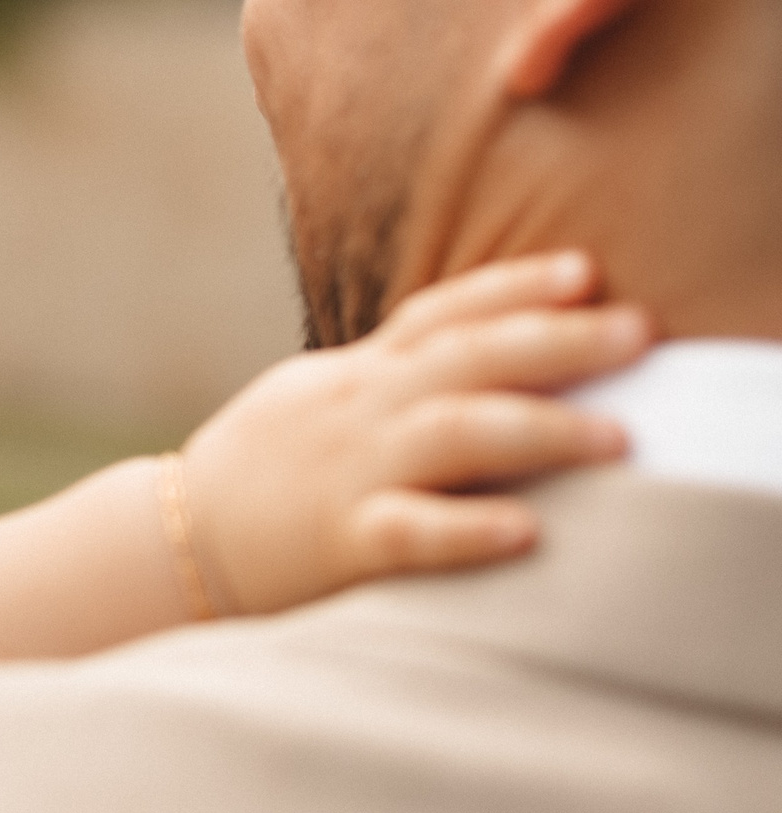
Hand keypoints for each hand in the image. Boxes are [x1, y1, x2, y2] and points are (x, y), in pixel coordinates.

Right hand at [178, 251, 646, 615]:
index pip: (440, 314)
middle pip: (466, 357)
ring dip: (540, 428)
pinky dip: (468, 529)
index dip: (512, 287)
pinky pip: (409, 531)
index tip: (585, 270)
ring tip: (618, 437)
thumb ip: (400, 376)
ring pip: (452, 433)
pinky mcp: (340, 540)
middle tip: (639, 331)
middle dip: (556, 340)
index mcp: (358, 375)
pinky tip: (526, 533)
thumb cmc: (268, 474)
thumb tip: (492, 353)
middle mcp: (361, 410)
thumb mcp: (323, 400)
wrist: (173, 542)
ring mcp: (350, 471)